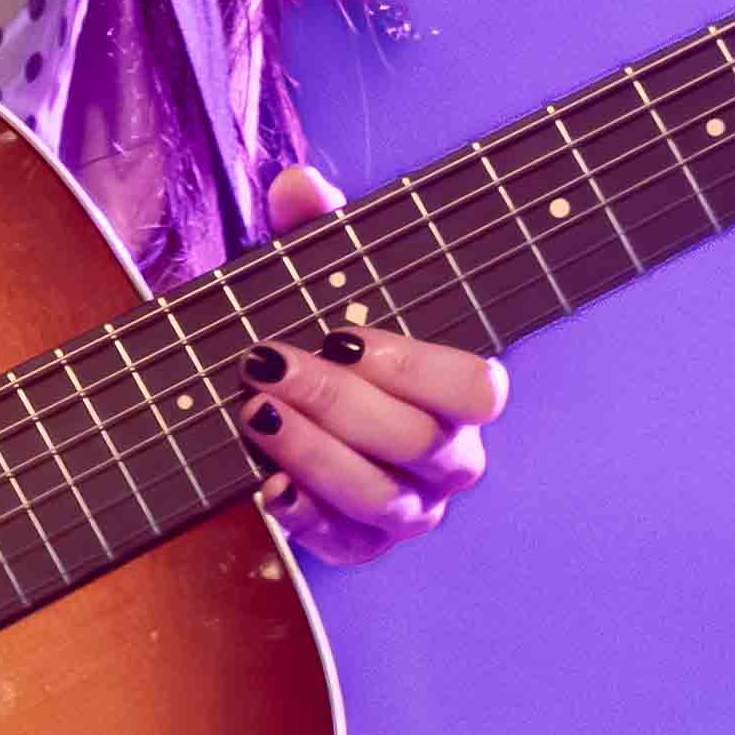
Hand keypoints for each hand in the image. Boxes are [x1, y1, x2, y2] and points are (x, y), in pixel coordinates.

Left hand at [235, 162, 504, 567]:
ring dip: (315, 454)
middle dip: (337, 401)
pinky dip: (305, 518)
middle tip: (267, 363)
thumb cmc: (314, 331)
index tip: (343, 336)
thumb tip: (298, 187)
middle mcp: (447, 456)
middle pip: (419, 442)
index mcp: (456, 390)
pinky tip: (265, 485)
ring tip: (254, 412)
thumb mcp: (313, 277)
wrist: (278, 396)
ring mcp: (409, 507)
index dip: (416, 367)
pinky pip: (346, 547)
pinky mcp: (361, 544)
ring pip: (383, 499)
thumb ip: (315, 232)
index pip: (480, 390)